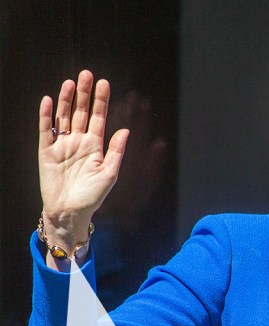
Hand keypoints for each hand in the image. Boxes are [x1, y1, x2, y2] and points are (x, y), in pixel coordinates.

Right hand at [38, 70, 128, 253]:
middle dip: (84, 94)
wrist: (70, 212)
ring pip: (64, 117)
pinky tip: (50, 100)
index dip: (101, 101)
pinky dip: (47, 115)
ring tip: (70, 83)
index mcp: (95, 146)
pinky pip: (46, 129)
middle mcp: (79, 142)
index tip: (104, 84)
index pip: (99, 118)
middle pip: (81, 112)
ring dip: (66, 100)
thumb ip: (116, 151)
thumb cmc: (92, 197)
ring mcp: (62, 145)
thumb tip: (125, 130)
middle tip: (87, 74)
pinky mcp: (46, 151)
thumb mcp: (109, 174)